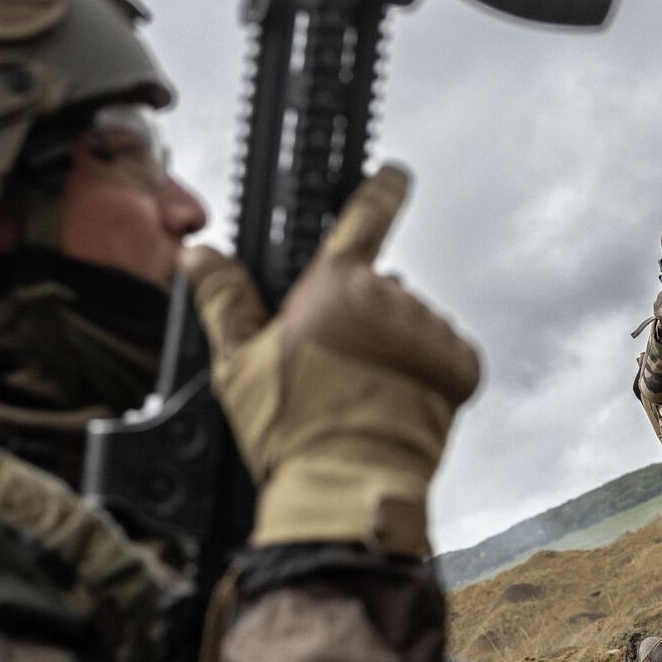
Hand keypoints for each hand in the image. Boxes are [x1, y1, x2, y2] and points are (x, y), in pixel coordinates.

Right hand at [184, 166, 479, 557]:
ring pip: (414, 322)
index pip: (365, 217)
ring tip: (367, 393)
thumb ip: (224, 300)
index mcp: (335, 286)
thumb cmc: (290, 431)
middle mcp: (391, 298)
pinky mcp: (461, 367)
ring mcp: (430, 332)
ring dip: (397, 345)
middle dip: (365, 314)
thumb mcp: (237, 364)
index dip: (383, 190)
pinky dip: (428, 372)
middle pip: (382, 288)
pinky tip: (400, 400)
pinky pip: (446, 353)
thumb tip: (200, 253)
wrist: (347, 489)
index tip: (394, 172)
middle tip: (338, 367)